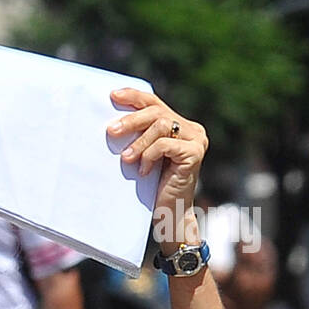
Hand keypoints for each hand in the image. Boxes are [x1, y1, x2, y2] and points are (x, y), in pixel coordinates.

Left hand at [108, 89, 208, 247]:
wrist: (169, 212)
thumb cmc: (152, 185)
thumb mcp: (142, 154)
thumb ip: (138, 135)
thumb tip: (112, 120)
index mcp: (179, 124)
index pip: (154, 103)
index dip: (134, 96)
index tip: (113, 95)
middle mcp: (192, 128)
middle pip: (156, 111)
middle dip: (131, 120)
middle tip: (111, 132)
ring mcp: (196, 139)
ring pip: (160, 126)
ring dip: (139, 142)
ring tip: (127, 159)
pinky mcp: (195, 152)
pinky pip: (165, 145)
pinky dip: (149, 155)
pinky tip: (144, 171)